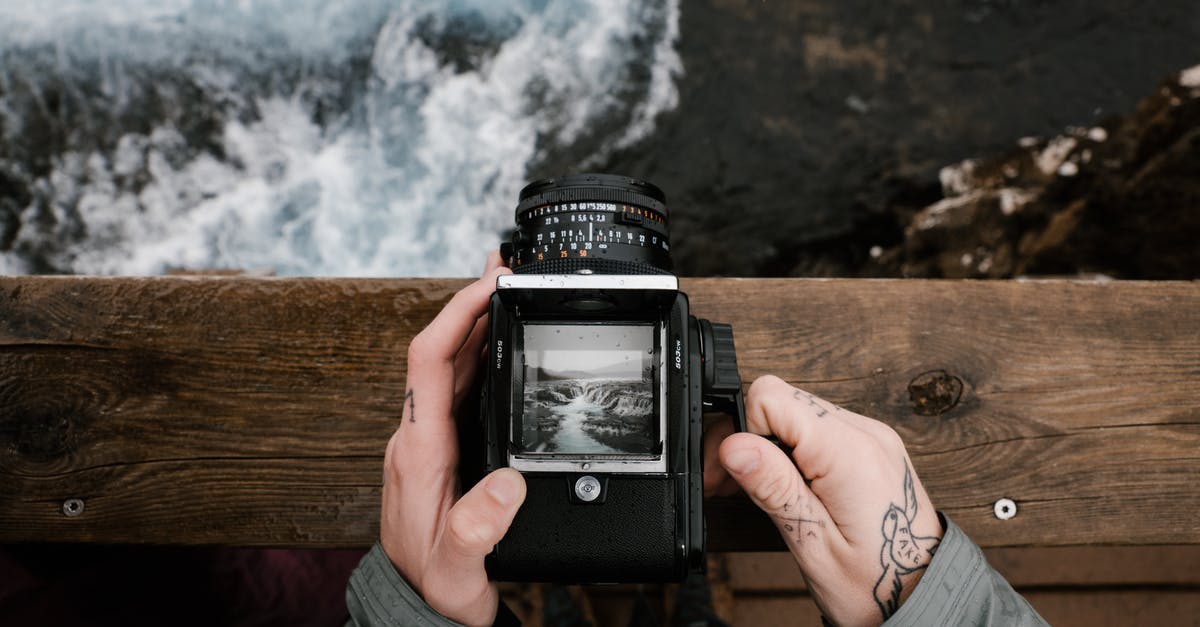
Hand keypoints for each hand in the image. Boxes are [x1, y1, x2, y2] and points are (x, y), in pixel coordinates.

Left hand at [379, 252, 525, 626]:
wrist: (419, 610)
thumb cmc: (437, 587)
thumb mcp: (462, 565)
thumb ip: (480, 526)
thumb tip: (507, 481)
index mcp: (420, 451)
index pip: (430, 361)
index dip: (457, 315)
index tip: (488, 286)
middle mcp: (417, 438)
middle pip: (439, 352)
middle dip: (469, 306)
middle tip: (503, 272)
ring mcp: (426, 443)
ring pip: (447, 369)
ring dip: (473, 328)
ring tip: (503, 296)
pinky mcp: (438, 452)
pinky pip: (455, 391)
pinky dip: (478, 360)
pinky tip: (499, 353)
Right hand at [715, 375, 942, 625]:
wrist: (924, 596)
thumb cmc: (874, 583)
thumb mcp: (812, 543)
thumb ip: (774, 488)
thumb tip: (735, 445)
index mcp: (849, 454)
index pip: (771, 398)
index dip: (742, 431)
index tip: (731, 472)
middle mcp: (865, 434)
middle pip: (782, 399)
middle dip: (748, 438)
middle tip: (729, 484)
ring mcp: (871, 438)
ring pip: (797, 411)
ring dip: (769, 445)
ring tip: (757, 490)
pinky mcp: (871, 446)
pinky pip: (819, 428)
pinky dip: (793, 450)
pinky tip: (786, 485)